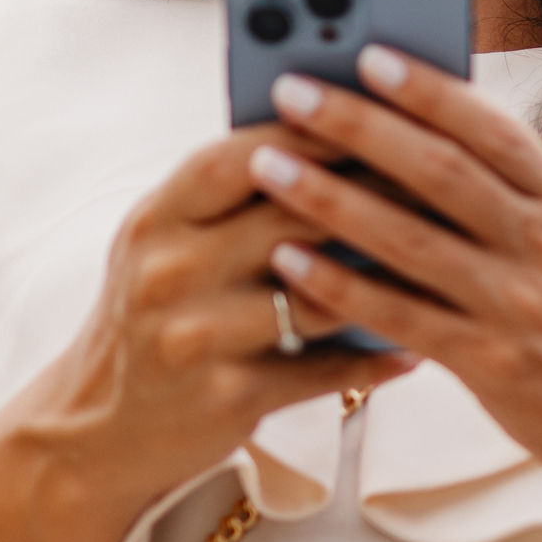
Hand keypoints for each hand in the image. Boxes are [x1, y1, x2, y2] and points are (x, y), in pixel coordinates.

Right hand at [4, 125, 410, 515]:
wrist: (96, 432)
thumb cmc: (153, 320)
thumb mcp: (166, 246)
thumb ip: (231, 199)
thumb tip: (334, 140)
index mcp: (157, 219)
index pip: (240, 155)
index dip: (314, 130)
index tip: (380, 109)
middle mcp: (168, 271)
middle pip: (290, 218)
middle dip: (373, 195)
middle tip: (441, 180)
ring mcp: (195, 337)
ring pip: (316, 296)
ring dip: (387, 280)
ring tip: (445, 262)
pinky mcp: (225, 397)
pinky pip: (321, 370)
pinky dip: (373, 359)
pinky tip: (413, 348)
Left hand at [250, 50, 541, 523]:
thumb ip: (516, 185)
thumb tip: (431, 118)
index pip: (493, 128)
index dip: (429, 89)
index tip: (368, 54)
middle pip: (440, 170)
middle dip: (358, 125)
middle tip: (292, 92)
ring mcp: (517, 305)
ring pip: (410, 238)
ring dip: (330, 197)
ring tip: (269, 164)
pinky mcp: (489, 364)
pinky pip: (400, 315)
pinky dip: (341, 284)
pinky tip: (290, 260)